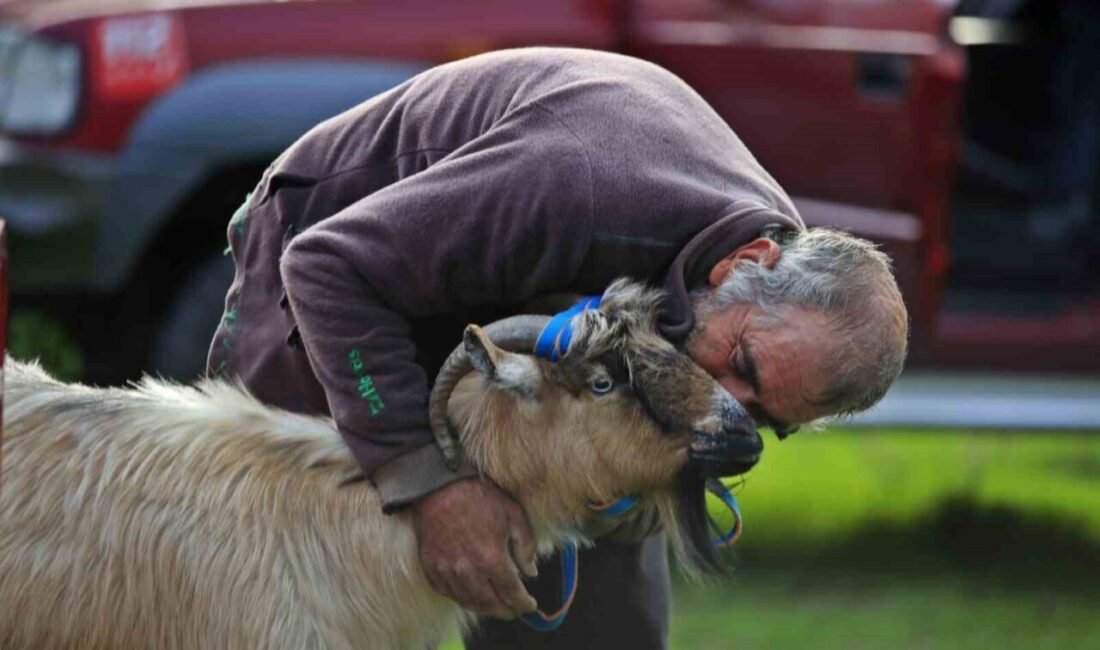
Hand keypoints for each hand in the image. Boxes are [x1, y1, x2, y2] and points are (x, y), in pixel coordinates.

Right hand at [412, 478, 538, 619]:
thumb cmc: (479, 497)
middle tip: (514, 610)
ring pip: (469, 603)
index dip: (524, 604)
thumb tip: (530, 572)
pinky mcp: (431, 568)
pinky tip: (472, 595)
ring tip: (496, 606)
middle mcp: (468, 571)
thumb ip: (526, 545)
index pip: (512, 594)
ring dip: (486, 608)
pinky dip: (463, 598)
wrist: (438, 487)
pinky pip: (448, 593)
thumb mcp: (513, 514)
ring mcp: (447, 572)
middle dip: (507, 611)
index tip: (530, 605)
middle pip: (491, 605)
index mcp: (491, 558)